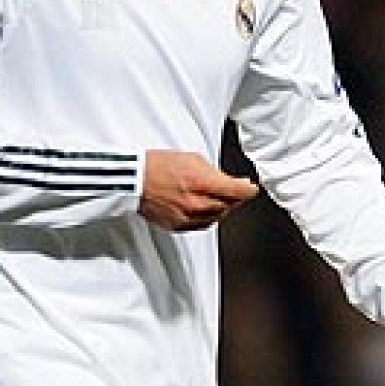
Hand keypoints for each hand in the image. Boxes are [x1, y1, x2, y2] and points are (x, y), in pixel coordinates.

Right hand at [139, 150, 258, 230]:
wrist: (133, 180)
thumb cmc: (158, 165)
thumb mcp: (192, 159)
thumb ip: (215, 173)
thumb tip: (231, 182)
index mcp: (200, 183)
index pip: (237, 192)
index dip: (248, 190)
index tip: (251, 188)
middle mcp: (196, 203)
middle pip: (229, 206)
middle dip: (235, 197)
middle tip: (234, 190)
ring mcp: (187, 217)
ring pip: (217, 217)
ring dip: (222, 207)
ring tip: (217, 197)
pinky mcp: (178, 226)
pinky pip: (203, 224)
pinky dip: (208, 216)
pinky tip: (205, 207)